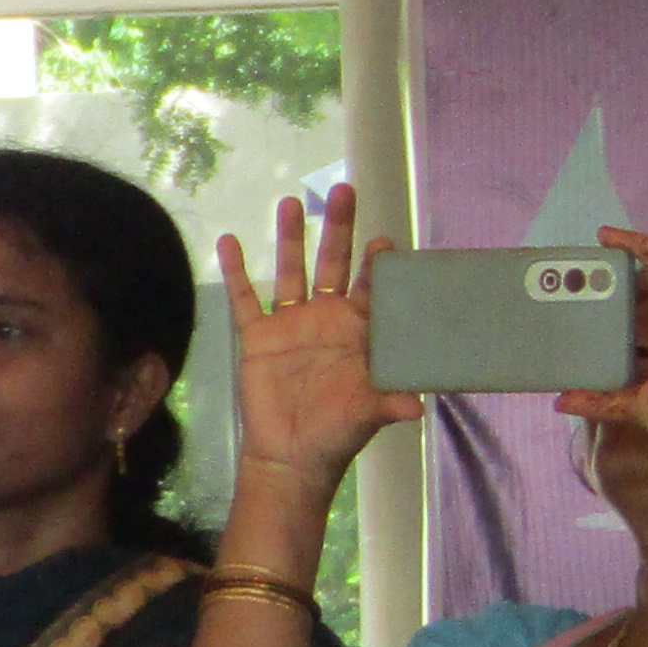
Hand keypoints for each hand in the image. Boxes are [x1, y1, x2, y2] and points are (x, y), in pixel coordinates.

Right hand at [213, 187, 420, 486]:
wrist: (291, 455)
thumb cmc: (337, 433)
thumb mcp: (368, 414)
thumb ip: (389, 401)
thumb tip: (418, 406)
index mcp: (358, 332)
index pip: (370, 288)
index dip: (377, 265)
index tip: (384, 242)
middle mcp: (326, 319)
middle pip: (333, 264)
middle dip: (339, 229)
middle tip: (345, 190)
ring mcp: (291, 325)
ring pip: (291, 271)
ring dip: (291, 238)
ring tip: (291, 202)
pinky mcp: (258, 337)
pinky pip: (245, 298)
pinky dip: (237, 271)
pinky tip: (230, 241)